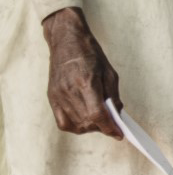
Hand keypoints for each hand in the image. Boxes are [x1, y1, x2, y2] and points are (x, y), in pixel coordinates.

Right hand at [42, 7, 123, 139]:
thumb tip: (117, 117)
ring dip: (90, 128)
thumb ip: (114, 97)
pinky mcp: (51, 97)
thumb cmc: (90, 54)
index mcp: (85, 82)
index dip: (109, 128)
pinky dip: (75, 126)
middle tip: (112, 125)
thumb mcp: (110, 73)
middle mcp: (69, 90)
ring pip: (76, 125)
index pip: (97, 115)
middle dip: (103, 128)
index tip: (119, 134)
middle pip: (87, 122)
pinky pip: (62, 122)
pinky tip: (84, 121)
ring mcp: (58, 95)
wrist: (66, 41)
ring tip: (99, 120)